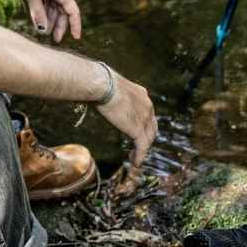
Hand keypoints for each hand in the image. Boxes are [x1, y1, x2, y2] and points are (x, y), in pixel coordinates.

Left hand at [13, 0, 81, 41]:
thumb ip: (37, 13)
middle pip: (64, 11)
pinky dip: (46, 11)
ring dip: (51, 19)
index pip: (73, 11)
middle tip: (55, 39)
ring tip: (45, 31)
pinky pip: (49, 2)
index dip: (75, 25)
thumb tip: (42, 30)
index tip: (76, 37)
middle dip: (60, 25)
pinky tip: (40, 19)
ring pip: (56, 7)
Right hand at [95, 72, 156, 189]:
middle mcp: (147, 106)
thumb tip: (94, 92)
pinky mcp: (138, 130)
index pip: (146, 112)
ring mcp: (145, 118)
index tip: (135, 130)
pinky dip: (139, 156)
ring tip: (134, 158)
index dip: (142, 123)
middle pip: (151, 126)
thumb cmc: (98, 82)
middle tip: (138, 146)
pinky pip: (142, 147)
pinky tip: (135, 163)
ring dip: (142, 149)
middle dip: (146, 137)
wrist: (102, 85)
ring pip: (149, 138)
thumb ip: (108, 94)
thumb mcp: (108, 87)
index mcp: (141, 94)